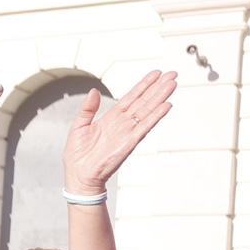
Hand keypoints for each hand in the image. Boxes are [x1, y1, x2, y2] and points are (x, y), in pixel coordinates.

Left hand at [63, 70, 176, 193]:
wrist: (79, 176)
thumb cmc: (77, 155)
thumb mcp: (78, 127)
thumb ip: (87, 109)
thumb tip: (93, 91)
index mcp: (111, 118)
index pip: (131, 97)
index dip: (143, 85)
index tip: (156, 74)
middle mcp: (122, 123)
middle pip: (144, 101)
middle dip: (158, 87)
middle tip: (172, 74)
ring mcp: (127, 132)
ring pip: (147, 111)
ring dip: (160, 97)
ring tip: (172, 84)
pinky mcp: (129, 143)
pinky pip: (145, 127)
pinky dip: (156, 116)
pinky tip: (166, 105)